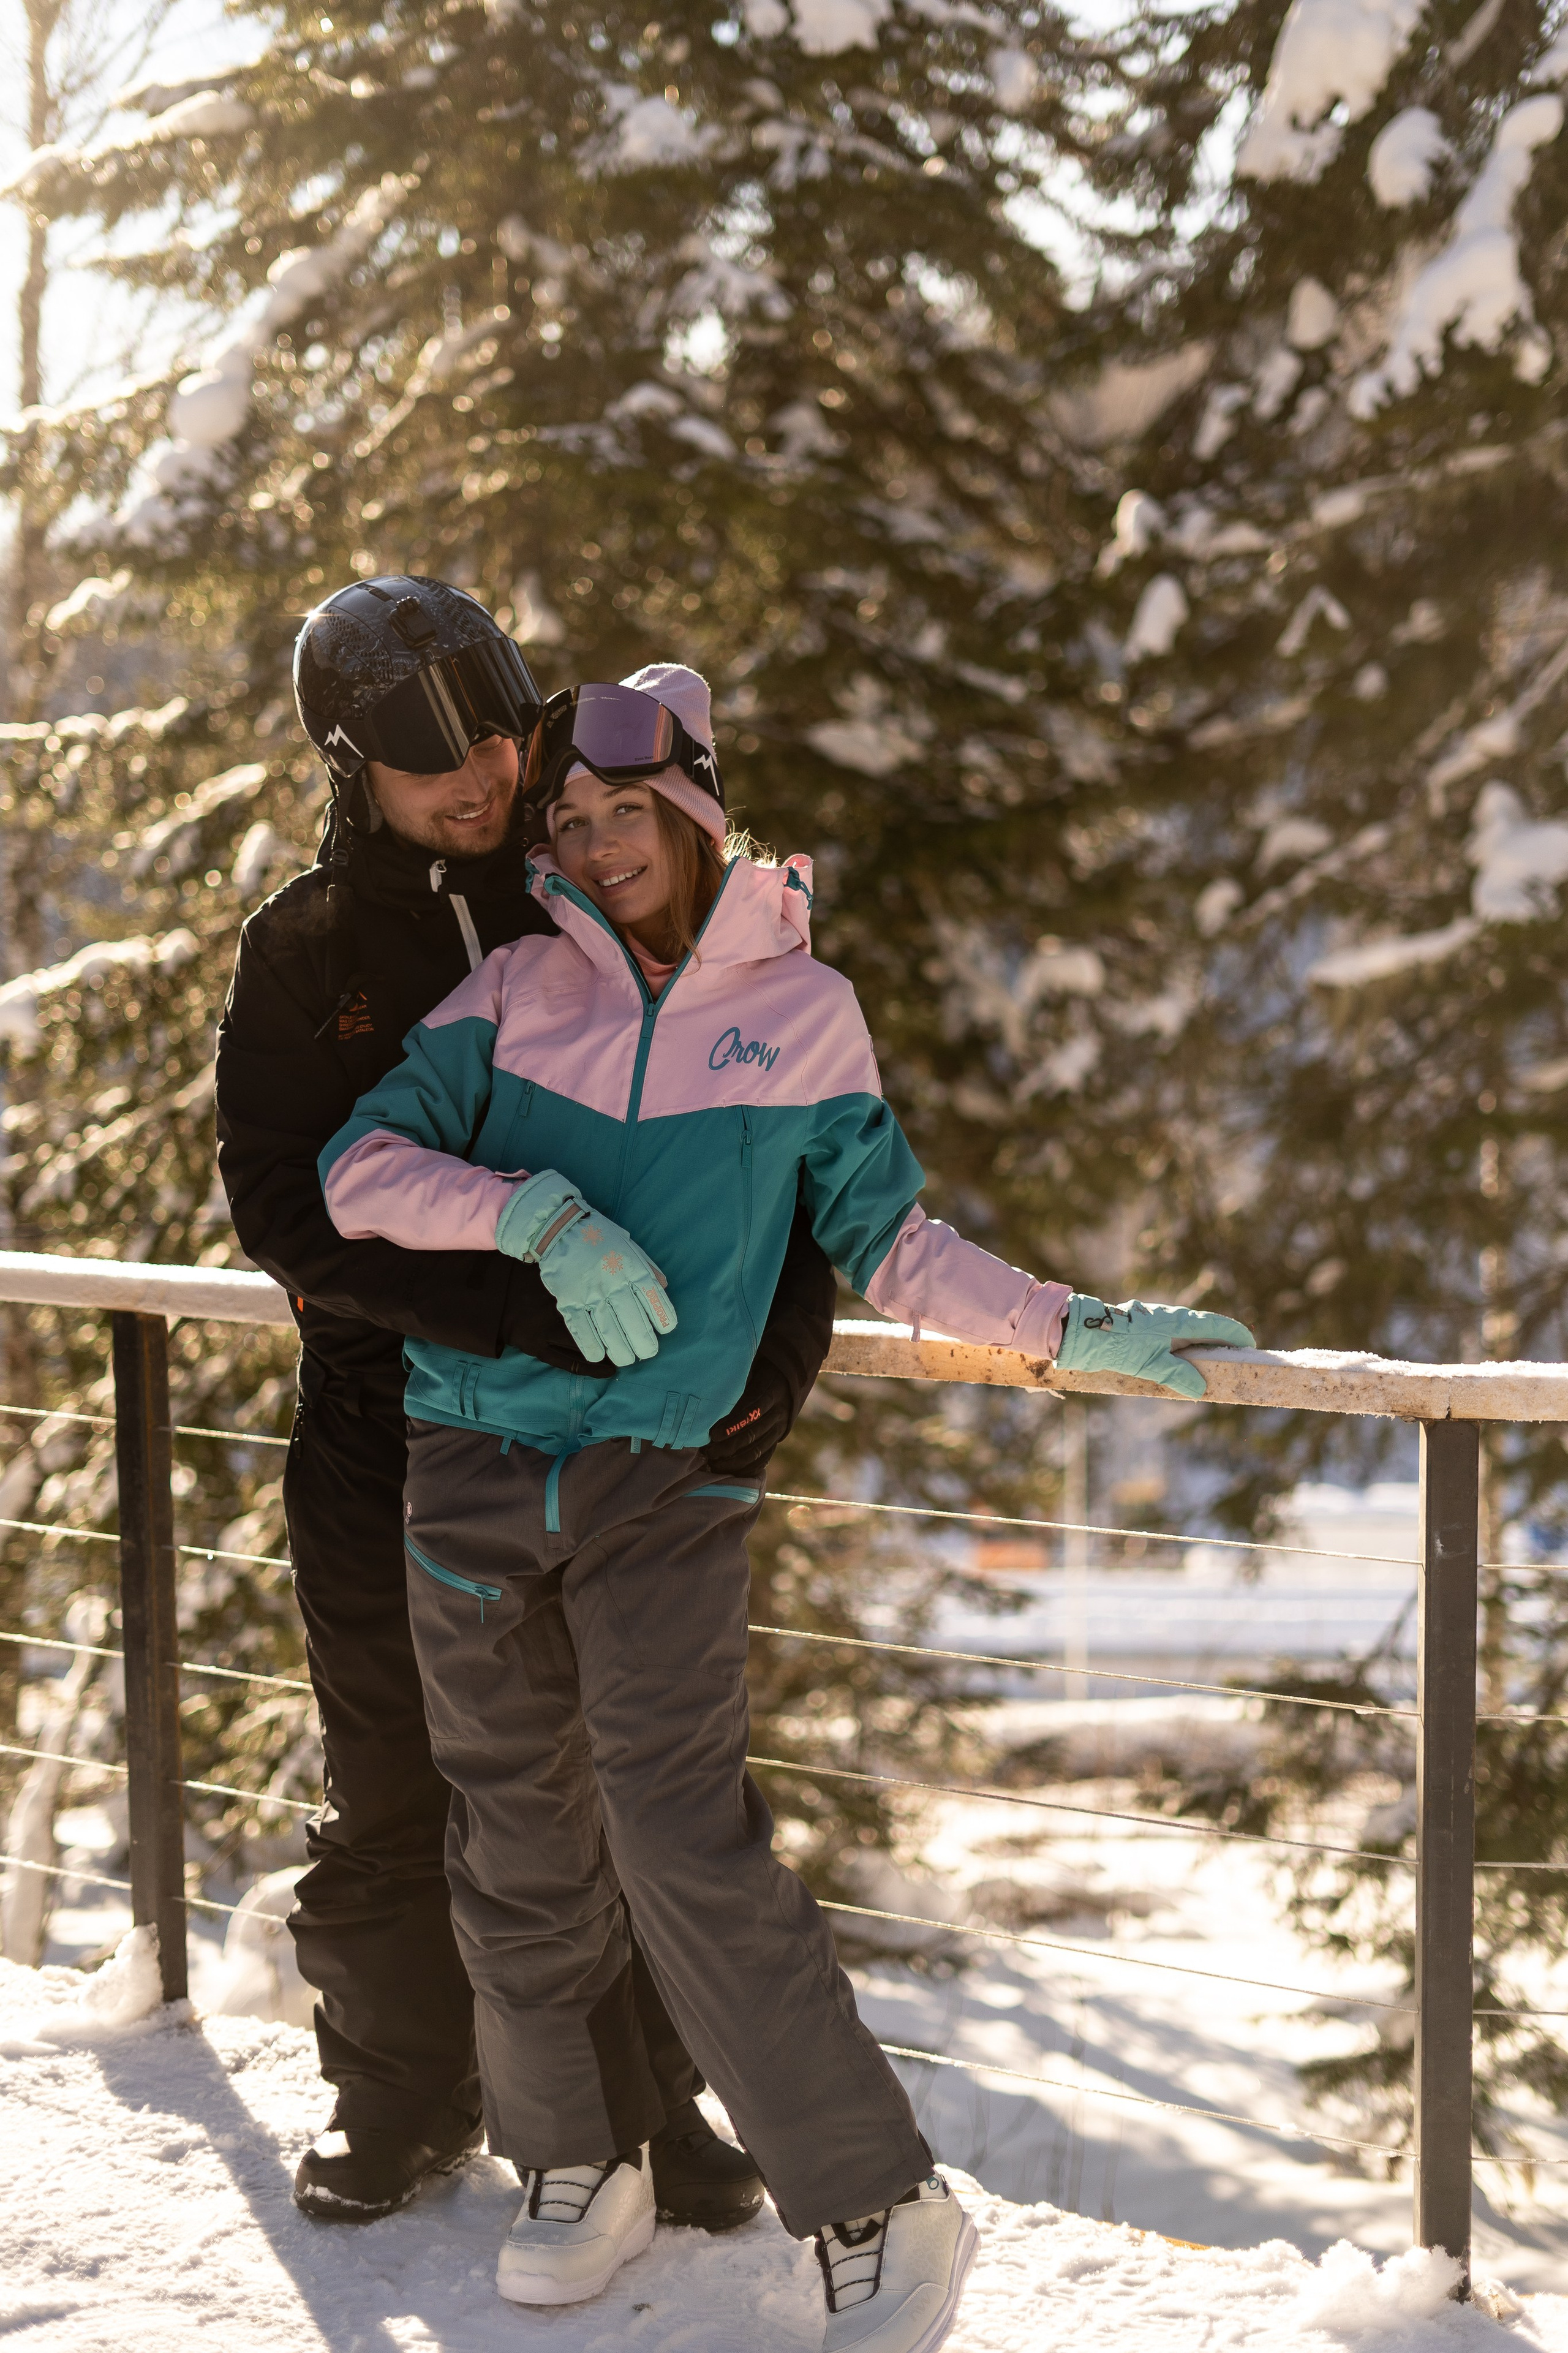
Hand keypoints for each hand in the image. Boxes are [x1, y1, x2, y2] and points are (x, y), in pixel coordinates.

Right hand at [496, 1170, 676, 1368]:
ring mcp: (589, 1292)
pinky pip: (580, 1328)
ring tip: (627, 1360)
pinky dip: (589, 1345)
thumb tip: (664, 1286)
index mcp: (631, 1266)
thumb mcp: (628, 1244)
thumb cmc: (598, 1235)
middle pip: (632, 1320)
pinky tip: (597, 1356)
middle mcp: (613, 1281)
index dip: (663, 1316)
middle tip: (647, 1353)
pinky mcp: (567, 1299)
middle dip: (643, 1342)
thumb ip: (646, 1266)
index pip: (652, 1297)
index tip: (667, 1329)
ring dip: (619, 1350)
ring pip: (608, 1329)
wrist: (558, 1227)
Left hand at [705, 1363, 791, 1478]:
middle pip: (753, 1434)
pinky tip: (729, 1471)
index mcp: (771, 1391)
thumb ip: (736, 1379)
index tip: (713, 1434)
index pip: (751, 1411)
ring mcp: (779, 1428)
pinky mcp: (777, 1439)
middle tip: (707, 1453)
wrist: (786, 1380)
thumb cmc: (758, 1371)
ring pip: (757, 1450)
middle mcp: (778, 1412)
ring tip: (713, 1464)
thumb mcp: (751, 1368)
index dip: (732, 1425)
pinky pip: (764, 1458)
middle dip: (728, 1447)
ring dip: (734, 1460)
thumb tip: (708, 1386)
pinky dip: (746, 1468)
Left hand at [1055, 1294, 1253, 1399]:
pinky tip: (1177, 1361)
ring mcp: (1155, 1320)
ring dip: (1200, 1344)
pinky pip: (1171, 1336)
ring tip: (1210, 1362)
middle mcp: (1170, 1317)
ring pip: (1186, 1331)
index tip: (1251, 1345)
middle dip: (1221, 1340)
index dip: (1235, 1335)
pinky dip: (1182, 1348)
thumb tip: (1200, 1388)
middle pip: (1204, 1327)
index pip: (1217, 1325)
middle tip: (1234, 1356)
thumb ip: (1178, 1376)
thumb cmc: (1118, 1346)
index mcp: (1178, 1322)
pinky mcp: (1142, 1327)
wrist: (1083, 1332)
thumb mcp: (1152, 1365)